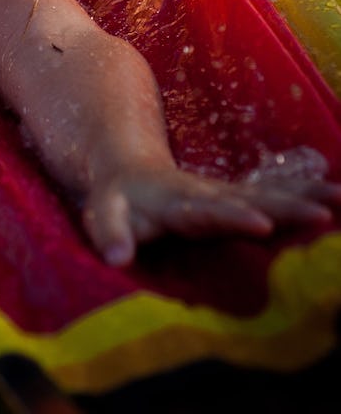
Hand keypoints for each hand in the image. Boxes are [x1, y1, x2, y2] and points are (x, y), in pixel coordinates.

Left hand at [81, 154, 340, 266]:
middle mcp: (209, 194)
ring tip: (340, 199)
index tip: (260, 223)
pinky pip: (277, 195)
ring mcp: (228, 195)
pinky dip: (307, 194)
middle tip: (324, 214)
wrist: (130, 165)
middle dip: (287, 207)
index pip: (208, 211)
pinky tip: (337, 195)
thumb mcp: (105, 213)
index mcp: (178, 202)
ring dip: (306, 197)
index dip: (233, 216)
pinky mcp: (240, 199)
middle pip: (252, 200)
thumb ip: (111, 232)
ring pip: (272, 194)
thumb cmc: (118, 199)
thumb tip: (115, 257)